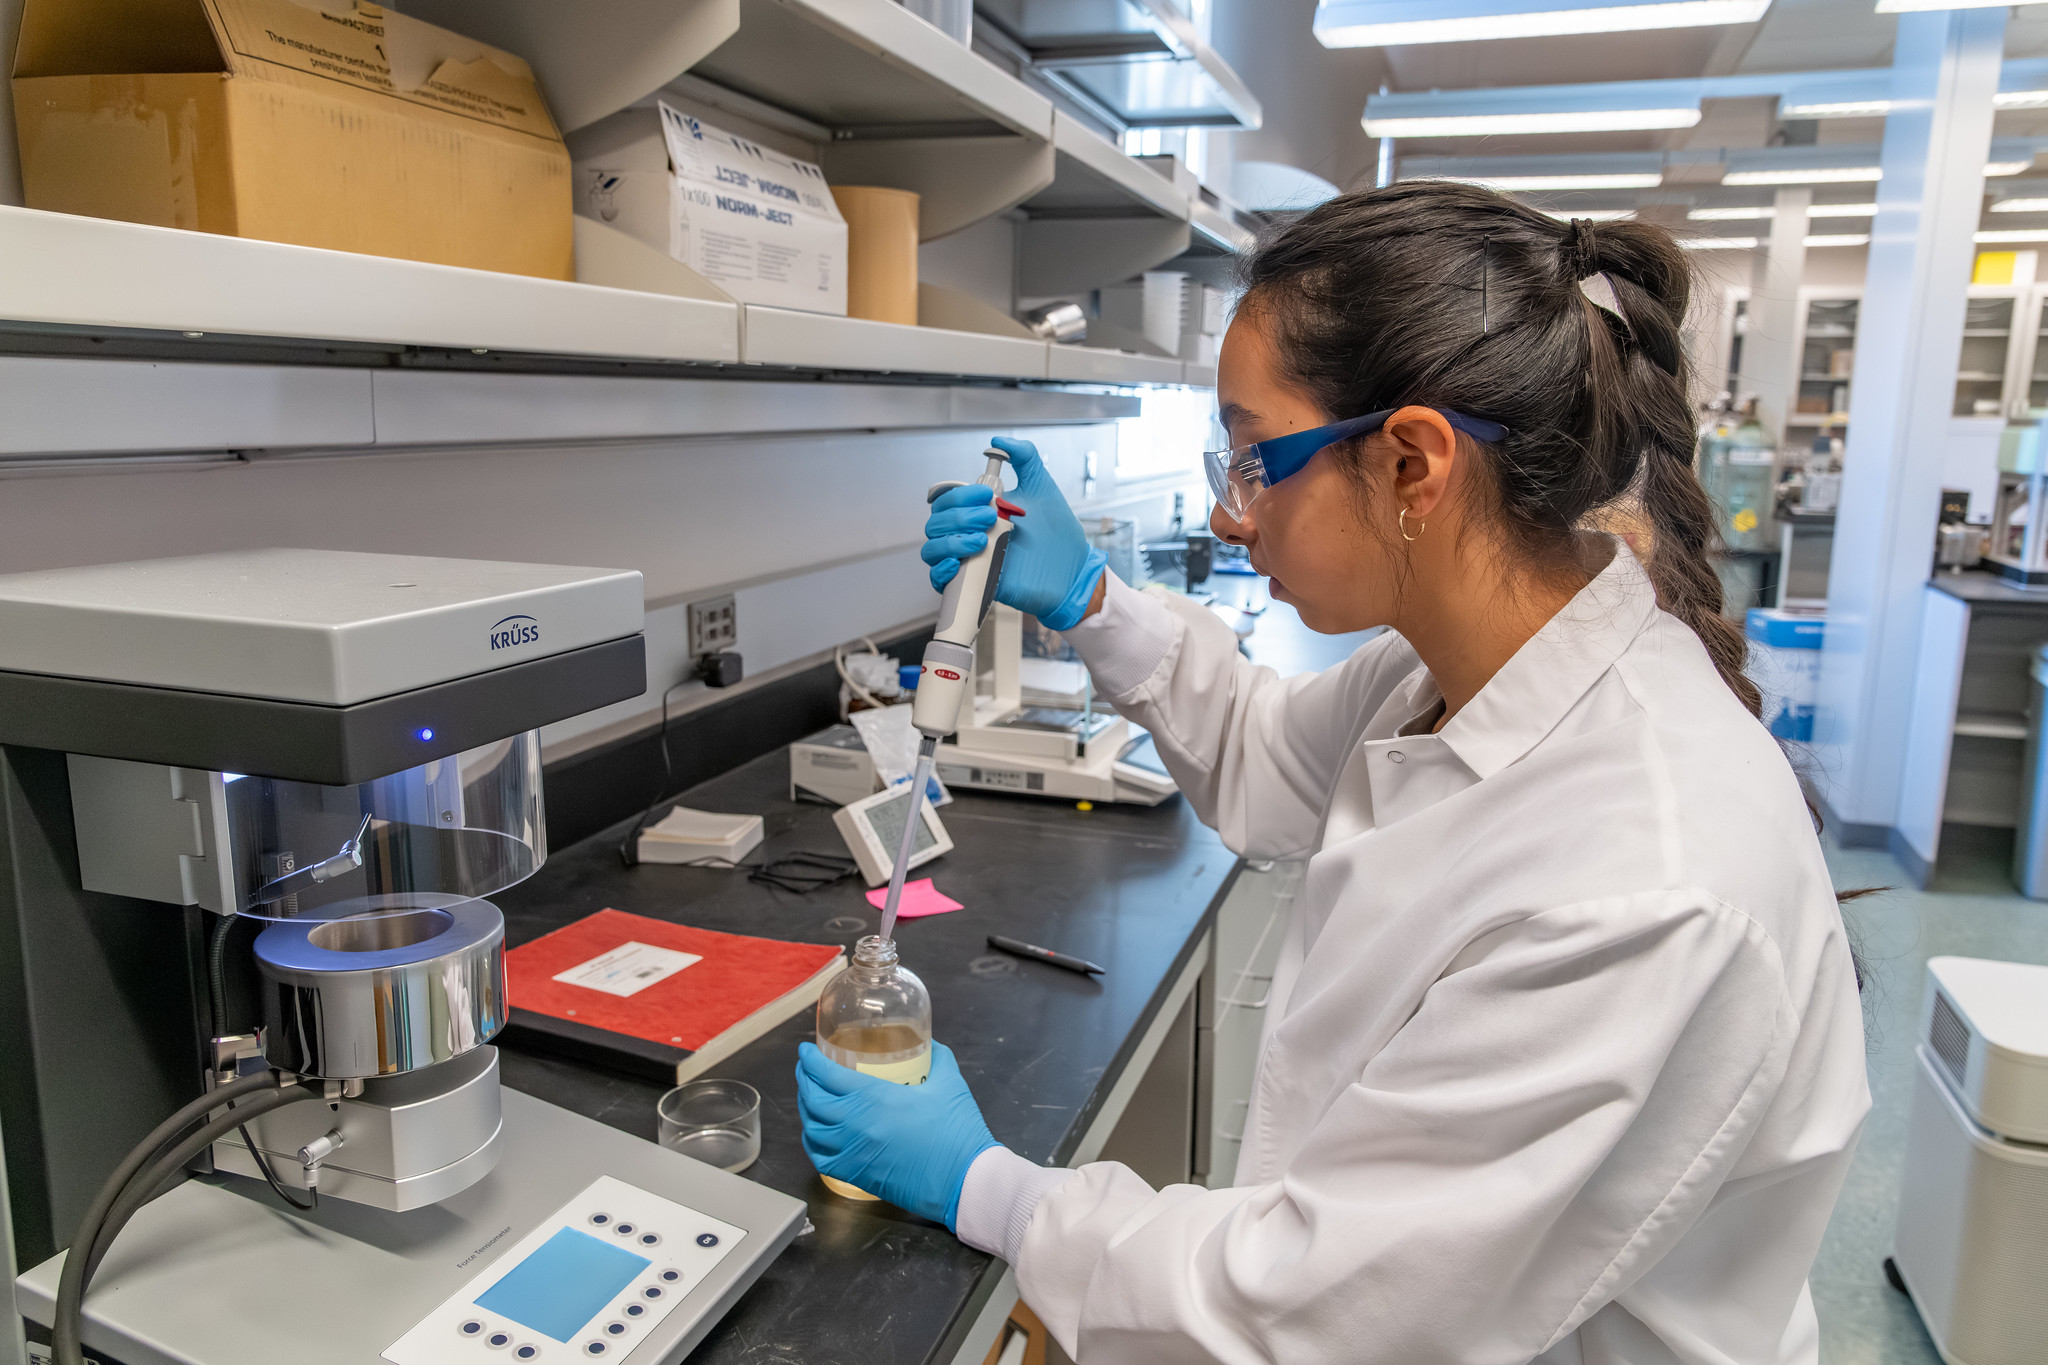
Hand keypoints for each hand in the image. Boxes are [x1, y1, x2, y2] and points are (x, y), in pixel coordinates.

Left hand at [796, 1041, 1000, 1228]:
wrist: (962, 1180)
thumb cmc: (956, 1130)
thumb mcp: (950, 1082)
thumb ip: (938, 1057)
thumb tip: (928, 1044)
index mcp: (874, 1097)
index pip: (827, 1075)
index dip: (810, 1060)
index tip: (806, 1051)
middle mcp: (854, 1124)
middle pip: (812, 1099)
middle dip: (804, 1080)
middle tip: (806, 1069)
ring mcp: (852, 1152)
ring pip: (812, 1128)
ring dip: (805, 1109)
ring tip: (810, 1097)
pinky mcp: (855, 1175)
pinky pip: (820, 1158)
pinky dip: (812, 1142)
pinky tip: (817, 1133)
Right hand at [921, 436, 1107, 630]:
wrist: (1071, 570)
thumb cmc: (1057, 533)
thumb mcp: (1041, 487)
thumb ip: (1025, 457)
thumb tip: (998, 441)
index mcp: (978, 511)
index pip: (946, 500)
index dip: (960, 495)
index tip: (988, 495)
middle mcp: (969, 534)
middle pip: (936, 522)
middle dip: (959, 517)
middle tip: (991, 517)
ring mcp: (969, 560)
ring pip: (932, 549)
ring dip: (949, 542)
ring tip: (981, 541)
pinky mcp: (973, 584)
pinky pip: (939, 580)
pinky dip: (941, 571)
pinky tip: (959, 563)